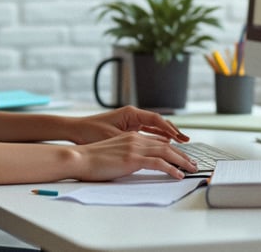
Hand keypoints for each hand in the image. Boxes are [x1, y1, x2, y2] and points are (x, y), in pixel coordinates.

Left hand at [68, 106, 189, 144]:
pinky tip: (165, 145)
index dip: (169, 129)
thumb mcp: (113, 138)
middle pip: (158, 122)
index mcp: (130, 113)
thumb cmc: (90, 132)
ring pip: (153, 127)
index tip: (180, 138)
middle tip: (186, 141)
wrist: (74, 130)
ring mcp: (129, 121)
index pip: (156, 119)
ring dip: (166, 135)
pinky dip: (156, 138)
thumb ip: (133, 141)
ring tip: (180, 144)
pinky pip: (146, 132)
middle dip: (173, 132)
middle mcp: (132, 115)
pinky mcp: (126, 129)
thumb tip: (151, 146)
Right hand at [72, 131, 196, 180]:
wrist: (80, 158)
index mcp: (131, 137)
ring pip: (166, 152)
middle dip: (182, 155)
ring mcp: (135, 147)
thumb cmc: (92, 159)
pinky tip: (178, 175)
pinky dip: (171, 168)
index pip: (157, 142)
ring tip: (191, 168)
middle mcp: (135, 139)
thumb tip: (136, 164)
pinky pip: (158, 163)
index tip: (181, 157)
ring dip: (182, 161)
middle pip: (166, 146)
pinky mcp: (133, 158)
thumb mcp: (114, 154)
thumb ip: (127, 155)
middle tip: (193, 163)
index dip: (172, 149)